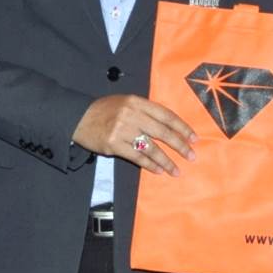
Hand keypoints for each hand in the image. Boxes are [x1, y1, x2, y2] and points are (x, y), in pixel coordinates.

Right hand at [70, 95, 197, 175]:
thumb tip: (171, 127)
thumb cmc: (106, 110)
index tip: (194, 138)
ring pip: (151, 148)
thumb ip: (146, 112)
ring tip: (176, 170)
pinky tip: (159, 170)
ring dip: (166, 161)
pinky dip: (150, 165)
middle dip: (180, 146)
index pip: (166, 115)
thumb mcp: (126, 103)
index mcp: (137, 102)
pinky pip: (137, 157)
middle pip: (162, 132)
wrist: (78, 117)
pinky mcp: (113, 144)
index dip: (182, 127)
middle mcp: (131, 114)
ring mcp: (122, 130)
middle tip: (191, 156)